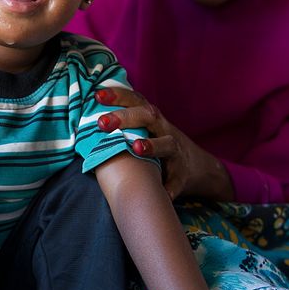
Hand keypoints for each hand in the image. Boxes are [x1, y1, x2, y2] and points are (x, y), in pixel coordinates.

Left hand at [95, 87, 232, 199]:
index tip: (97, 95)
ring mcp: (175, 152)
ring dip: (152, 145)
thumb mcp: (148, 128)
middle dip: (125, 118)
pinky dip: (169, 188)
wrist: (199, 168)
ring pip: (167, 145)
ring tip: (136, 148)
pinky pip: (176, 182)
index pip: (135, 101)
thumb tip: (89, 116)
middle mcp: (165, 131)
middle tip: (102, 123)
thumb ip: (126, 121)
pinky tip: (162, 194)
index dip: (118, 96)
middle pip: (148, 117)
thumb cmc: (162, 144)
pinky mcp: (182, 175)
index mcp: (152, 119)